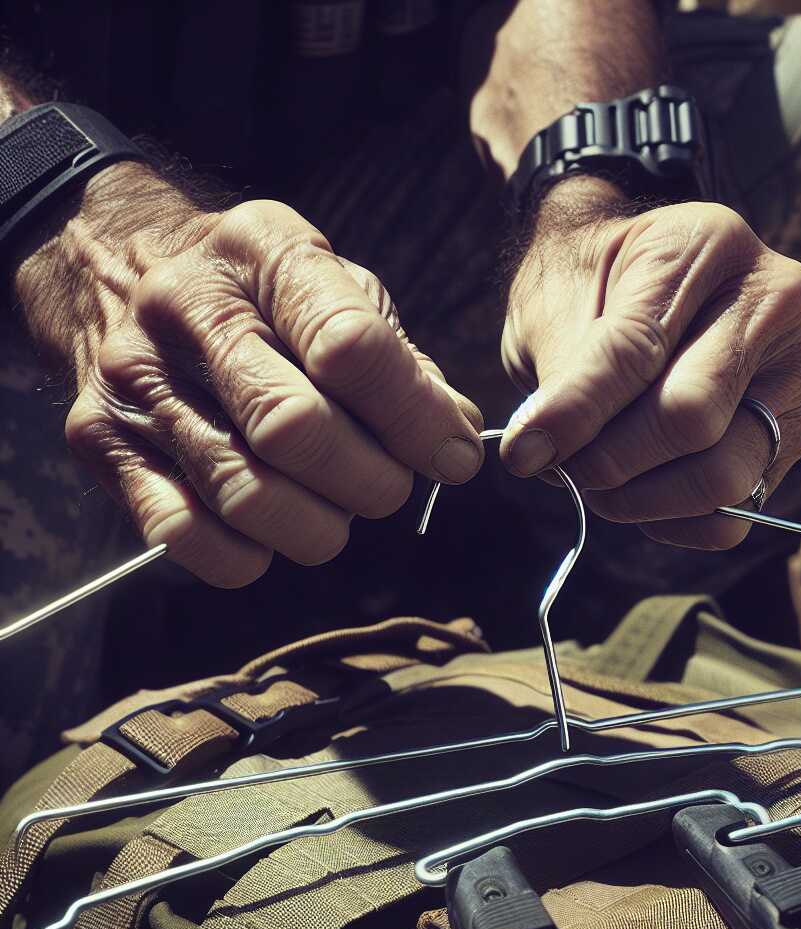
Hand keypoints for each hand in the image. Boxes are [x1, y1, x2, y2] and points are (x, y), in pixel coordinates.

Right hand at [14, 165, 483, 585]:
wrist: (116, 270)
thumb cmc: (263, 298)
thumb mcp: (337, 292)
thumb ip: (401, 363)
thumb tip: (456, 437)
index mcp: (264, 252)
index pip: (350, 347)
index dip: (416, 418)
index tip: (453, 457)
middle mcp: (187, 306)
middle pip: (294, 428)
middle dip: (370, 482)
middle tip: (390, 488)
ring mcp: (135, 376)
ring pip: (245, 494)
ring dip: (319, 528)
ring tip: (336, 512)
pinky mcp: (97, 438)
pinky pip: (181, 534)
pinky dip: (246, 557)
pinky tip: (271, 533)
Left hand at [499, 178, 800, 548]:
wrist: (626, 281)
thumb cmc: (586, 286)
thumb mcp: (556, 308)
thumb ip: (561, 381)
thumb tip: (536, 458)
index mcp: (710, 245)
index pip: (639, 352)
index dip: (576, 413)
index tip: (523, 452)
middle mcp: (773, 305)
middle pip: (691, 418)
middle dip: (610, 461)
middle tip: (563, 468)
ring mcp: (792, 374)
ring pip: (723, 474)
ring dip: (641, 499)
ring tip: (595, 481)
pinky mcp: (791, 434)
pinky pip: (739, 509)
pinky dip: (677, 521)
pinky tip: (637, 496)